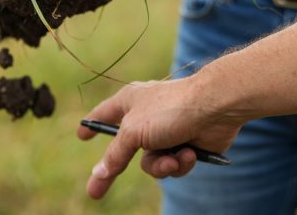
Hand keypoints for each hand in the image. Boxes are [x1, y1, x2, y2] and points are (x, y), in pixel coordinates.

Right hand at [76, 76, 243, 199]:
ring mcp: (166, 131)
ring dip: (161, 165)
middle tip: (95, 193)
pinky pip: (173, 164)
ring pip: (151, 162)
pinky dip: (180, 162)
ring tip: (173, 158)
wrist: (215, 108)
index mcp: (130, 102)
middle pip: (125, 149)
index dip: (92, 125)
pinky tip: (190, 152)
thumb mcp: (133, 132)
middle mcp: (146, 116)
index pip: (104, 114)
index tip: (81, 135)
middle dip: (117, 169)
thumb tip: (98, 173)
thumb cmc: (170, 110)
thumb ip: (115, 154)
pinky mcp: (184, 143)